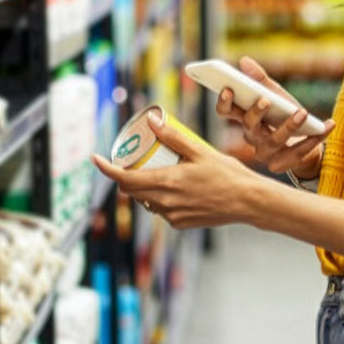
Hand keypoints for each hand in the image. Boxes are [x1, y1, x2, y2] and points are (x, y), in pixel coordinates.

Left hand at [91, 111, 256, 229]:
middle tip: (135, 158)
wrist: (247, 202)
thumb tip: (151, 120)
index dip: (106, 169)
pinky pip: (161, 209)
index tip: (96, 158)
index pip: (124, 179)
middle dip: (127, 175)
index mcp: (166, 183)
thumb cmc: (227, 174)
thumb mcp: (199, 150)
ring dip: (145, 186)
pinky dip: (161, 198)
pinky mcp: (180, 223)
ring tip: (159, 170)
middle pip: (131, 190)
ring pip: (146, 200)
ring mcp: (171, 216)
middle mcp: (164, 203)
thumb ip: (172, 137)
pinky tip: (176, 187)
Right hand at [213, 56, 332, 177]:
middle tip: (265, 100)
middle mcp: (252, 138)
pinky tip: (328, 124)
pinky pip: (299, 151)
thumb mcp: (275, 96)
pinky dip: (315, 138)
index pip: (226, 112)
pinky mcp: (283, 164)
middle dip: (255, 113)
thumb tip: (244, 60)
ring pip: (274, 141)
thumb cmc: (284, 116)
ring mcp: (266, 154)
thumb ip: (260, 80)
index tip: (228, 89)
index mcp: (245, 119)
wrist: (305, 144)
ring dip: (289, 126)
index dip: (224, 103)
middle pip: (248, 127)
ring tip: (302, 111)